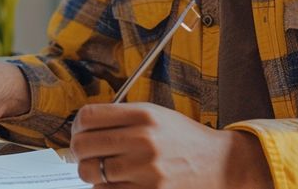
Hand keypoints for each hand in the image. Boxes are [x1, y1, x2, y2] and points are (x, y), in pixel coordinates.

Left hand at [69, 103, 271, 188]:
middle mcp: (144, 140)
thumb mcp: (156, 115)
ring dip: (91, 173)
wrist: (220, 164)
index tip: (80, 132)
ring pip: (91, 173)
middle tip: (84, 154)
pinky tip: (116, 183)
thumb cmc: (185, 139)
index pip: (88, 116)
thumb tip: (82, 127)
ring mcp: (147, 169)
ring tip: (102, 170)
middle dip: (78, 151)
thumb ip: (122, 118)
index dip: (77, 125)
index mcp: (144, 115)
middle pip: (83, 145)